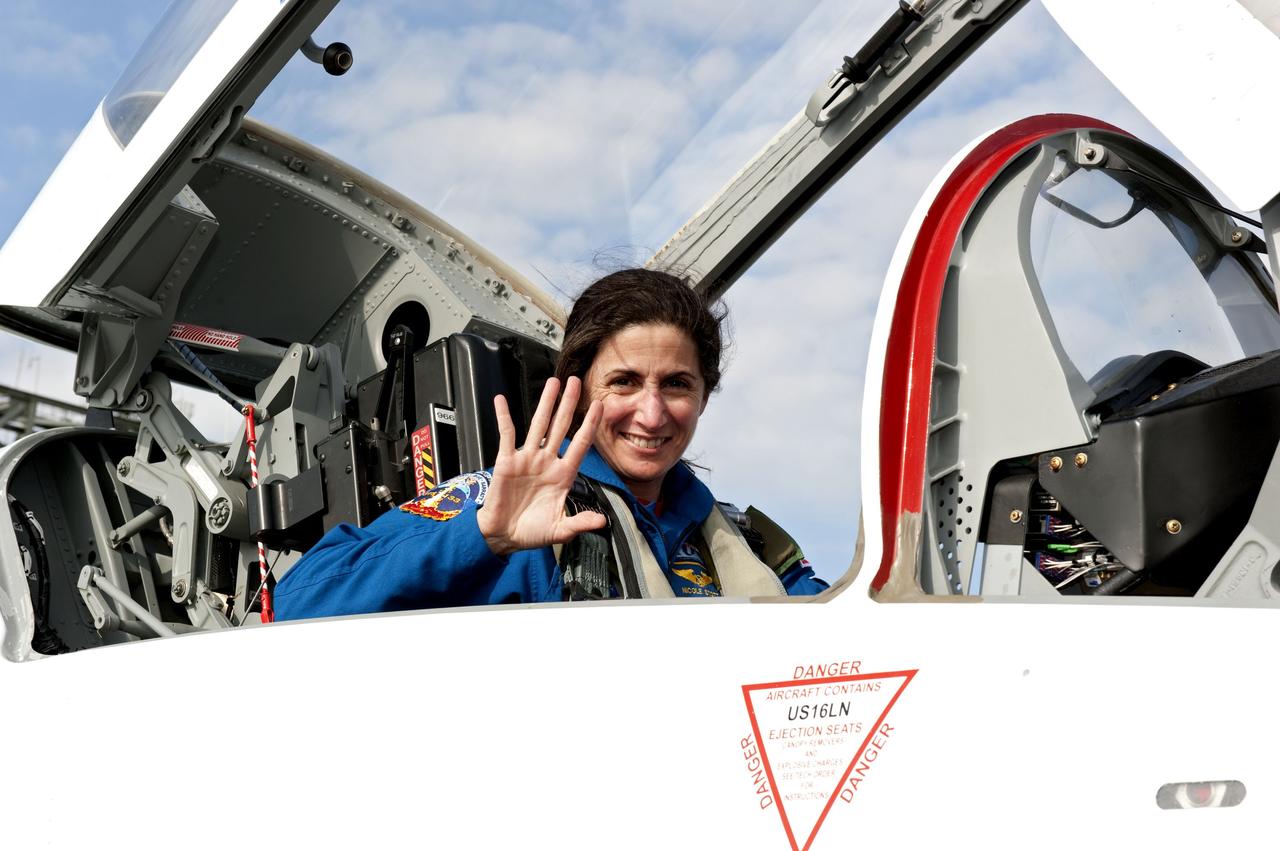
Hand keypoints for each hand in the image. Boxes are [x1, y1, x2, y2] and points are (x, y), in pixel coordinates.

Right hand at [476, 376, 605, 555]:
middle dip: (569, 404)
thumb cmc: (531, 532)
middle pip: (561, 427)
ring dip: (545, 404)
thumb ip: (580, 523)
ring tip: (552, 383)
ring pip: (538, 426)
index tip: (600, 406)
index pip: (580, 444)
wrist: (504, 536)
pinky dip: (503, 416)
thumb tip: (602, 521)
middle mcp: (546, 462)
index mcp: (562, 475)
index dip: (590, 425)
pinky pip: (506, 435)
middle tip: (576, 382)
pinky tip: (501, 399)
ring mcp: (527, 460)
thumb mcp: (560, 530)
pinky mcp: (506, 461)